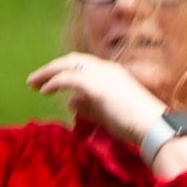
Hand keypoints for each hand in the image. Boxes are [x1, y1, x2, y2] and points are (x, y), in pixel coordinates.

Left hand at [27, 53, 169, 151]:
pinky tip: (44, 91)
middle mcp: (105, 68)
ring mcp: (99, 74)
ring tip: (33, 84)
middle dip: (51, 68)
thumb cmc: (137, 123)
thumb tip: (70, 102)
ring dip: (47, 74)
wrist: (153, 126)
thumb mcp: (109, 112)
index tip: (53, 80)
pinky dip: (52, 83)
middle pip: (71, 60)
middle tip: (36, 79)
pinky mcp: (93, 84)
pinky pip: (66, 79)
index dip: (66, 70)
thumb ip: (89, 105)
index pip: (84, 65)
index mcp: (113, 72)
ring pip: (65, 66)